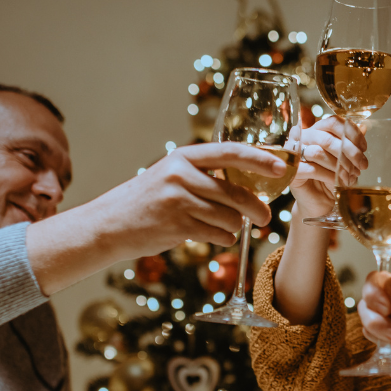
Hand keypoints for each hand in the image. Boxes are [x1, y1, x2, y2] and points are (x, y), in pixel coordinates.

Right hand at [97, 142, 283, 254]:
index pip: (231, 152)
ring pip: (230, 217)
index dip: (260, 159)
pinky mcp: (177, 226)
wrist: (109, 225)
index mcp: (184, 157)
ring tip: (221, 227)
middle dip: (258, 208)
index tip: (281, 166)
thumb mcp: (172, 176)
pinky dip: (223, 239)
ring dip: (234, 227)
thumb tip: (249, 185)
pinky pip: (219, 235)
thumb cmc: (147, 201)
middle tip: (266, 217)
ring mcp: (178, 200)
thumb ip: (205, 176)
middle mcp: (181, 175)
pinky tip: (212, 236)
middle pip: (237, 192)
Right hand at [289, 116, 367, 219]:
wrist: (320, 202)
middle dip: (349, 152)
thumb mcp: (345, 159)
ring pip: (318, 153)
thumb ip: (351, 142)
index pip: (333, 122)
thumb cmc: (332, 177)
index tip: (363, 148)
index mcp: (317, 130)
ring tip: (350, 176)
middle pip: (327, 138)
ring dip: (339, 166)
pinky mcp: (293, 170)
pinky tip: (338, 182)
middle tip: (362, 165)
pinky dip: (329, 176)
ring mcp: (295, 153)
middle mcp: (304, 138)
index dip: (351, 133)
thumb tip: (364, 127)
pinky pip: (312, 169)